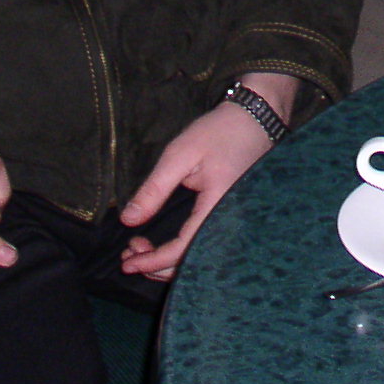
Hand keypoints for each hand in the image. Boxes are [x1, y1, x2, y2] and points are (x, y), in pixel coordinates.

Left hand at [118, 74, 298, 280]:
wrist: (257, 117)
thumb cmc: (219, 132)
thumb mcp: (180, 155)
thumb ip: (154, 190)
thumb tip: (128, 221)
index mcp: (217, 208)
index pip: (183, 250)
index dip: (153, 262)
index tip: (127, 263)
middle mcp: (230, 222)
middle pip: (193, 262)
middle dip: (156, 266)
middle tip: (127, 256)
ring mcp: (234, 222)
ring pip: (200, 257)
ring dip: (168, 260)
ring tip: (139, 248)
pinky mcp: (232, 218)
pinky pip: (207, 244)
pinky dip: (183, 251)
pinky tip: (162, 244)